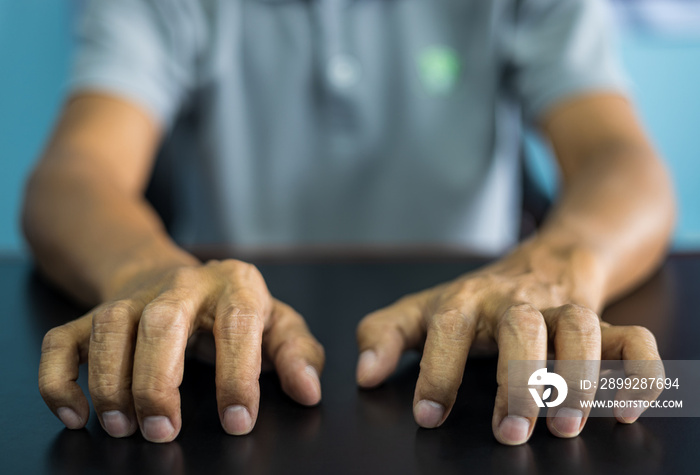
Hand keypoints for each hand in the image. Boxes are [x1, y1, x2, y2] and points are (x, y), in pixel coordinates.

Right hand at [39, 259, 324, 441]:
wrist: (173, 276)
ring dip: (111, 385)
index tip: (238, 421)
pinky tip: (78, 413)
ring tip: (125, 427)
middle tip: (164, 432)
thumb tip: (308, 392)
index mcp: (234, 284)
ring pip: (109, 330)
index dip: (238, 374)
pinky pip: (62, 342)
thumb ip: (296, 353)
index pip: (237, 324)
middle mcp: (181, 284)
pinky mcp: (93, 314)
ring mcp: (132, 298)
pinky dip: (60, 380)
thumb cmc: (233, 311)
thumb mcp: (275, 322)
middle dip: (158, 382)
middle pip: (161, 323)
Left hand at [355, 242, 661, 444]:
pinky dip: (638, 372)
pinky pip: (634, 340)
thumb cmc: (475, 299)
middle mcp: (517, 303)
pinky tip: (626, 409)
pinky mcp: (603, 321)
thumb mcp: (423, 310)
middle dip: (518, 379)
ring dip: (578, 376)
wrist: (544, 260)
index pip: (448, 328)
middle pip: (522, 328)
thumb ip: (385, 335)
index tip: (429, 416)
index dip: (437, 372)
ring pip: (581, 329)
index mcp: (466, 301)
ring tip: (567, 425)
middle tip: (510, 431)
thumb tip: (364, 375)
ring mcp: (564, 310)